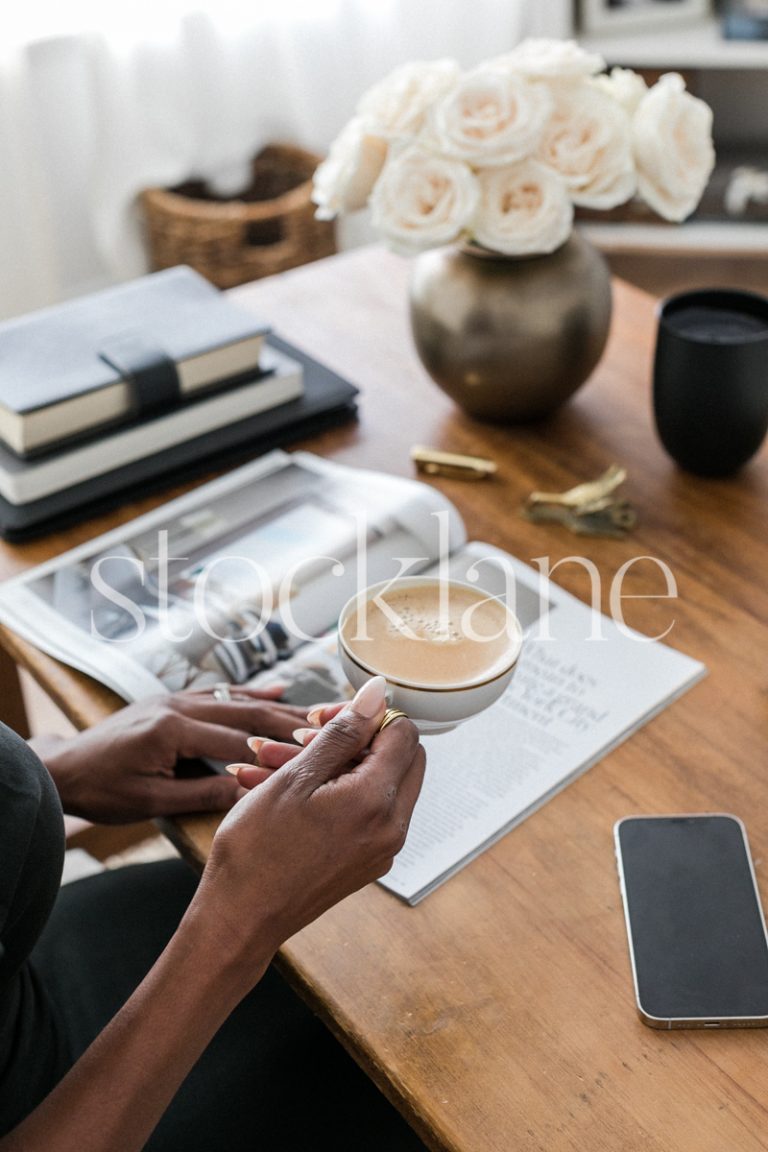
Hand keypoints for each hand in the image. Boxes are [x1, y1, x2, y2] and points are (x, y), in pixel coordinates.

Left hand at [36, 687, 308, 822]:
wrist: (64, 770)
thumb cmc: (102, 790)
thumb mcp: (150, 802)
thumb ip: (201, 795)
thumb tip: (250, 792)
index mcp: (173, 731)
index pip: (238, 743)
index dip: (277, 752)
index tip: (314, 757)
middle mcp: (179, 706)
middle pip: (247, 713)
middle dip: (291, 721)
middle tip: (332, 726)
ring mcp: (177, 699)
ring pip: (238, 700)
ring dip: (279, 706)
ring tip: (318, 711)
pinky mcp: (174, 701)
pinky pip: (220, 693)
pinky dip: (251, 692)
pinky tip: (279, 688)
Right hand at [190, 676, 424, 968]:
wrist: (239, 920)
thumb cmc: (258, 850)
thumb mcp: (296, 778)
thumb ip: (343, 733)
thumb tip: (378, 694)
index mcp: (378, 802)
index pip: (404, 734)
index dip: (366, 716)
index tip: (324, 720)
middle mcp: (392, 828)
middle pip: (398, 758)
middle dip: (354, 739)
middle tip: (305, 738)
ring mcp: (381, 848)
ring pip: (375, 784)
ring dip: (334, 765)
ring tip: (276, 763)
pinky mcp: (366, 861)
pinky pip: (363, 812)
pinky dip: (332, 793)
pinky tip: (286, 790)